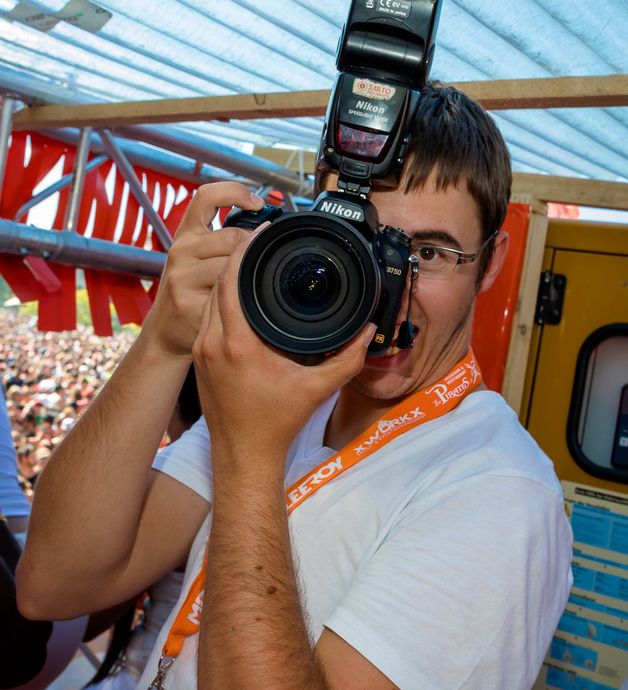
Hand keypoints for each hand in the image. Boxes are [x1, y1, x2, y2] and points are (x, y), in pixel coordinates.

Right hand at [142, 183, 264, 359]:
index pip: (206, 196)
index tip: (256, 202)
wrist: (165, 332)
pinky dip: (238, 298)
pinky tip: (235, 304)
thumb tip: (262, 227)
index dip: (235, 192)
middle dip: (251, 248)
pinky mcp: (187, 302)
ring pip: (232, 265)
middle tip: (255, 264)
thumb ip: (220, 240)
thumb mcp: (197, 257)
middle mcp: (180, 250)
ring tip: (243, 287)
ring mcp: (181, 276)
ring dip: (245, 276)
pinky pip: (227, 294)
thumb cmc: (190, 291)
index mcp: (185, 233)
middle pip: (232, 236)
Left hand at [192, 226, 375, 477]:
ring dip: (226, 280)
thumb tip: (367, 332)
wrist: (244, 456)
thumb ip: (347, 359)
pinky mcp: (199, 361)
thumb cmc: (276, 425)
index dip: (244, 251)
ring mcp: (202, 352)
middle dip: (236, 260)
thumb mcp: (317, 389)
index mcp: (237, 344)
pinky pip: (206, 320)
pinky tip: (238, 297)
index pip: (231, 281)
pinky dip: (220, 302)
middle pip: (217, 285)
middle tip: (259, 243)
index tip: (260, 233)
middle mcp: (212, 344)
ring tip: (250, 264)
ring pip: (209, 301)